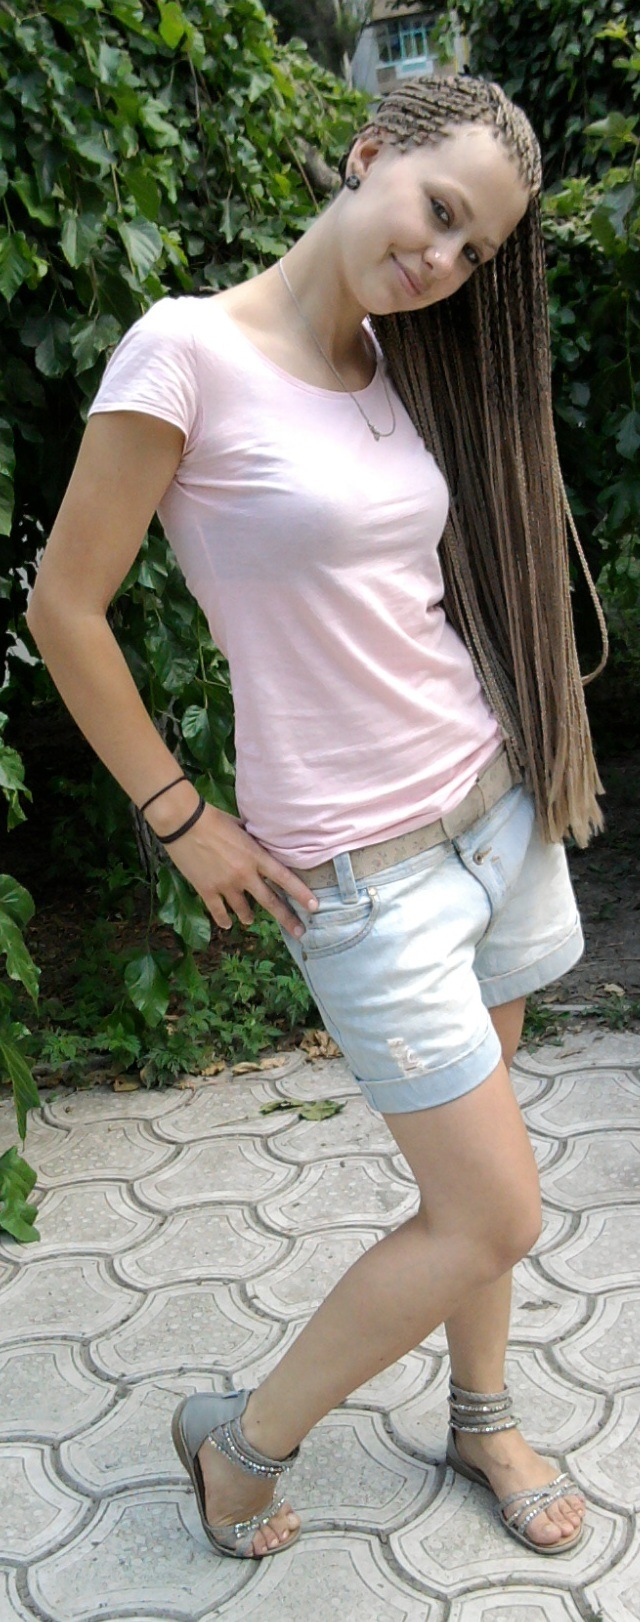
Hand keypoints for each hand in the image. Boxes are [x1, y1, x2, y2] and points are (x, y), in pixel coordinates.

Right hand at [158, 802, 318, 935]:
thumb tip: (260, 839)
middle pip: (270, 901)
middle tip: (300, 932)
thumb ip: (252, 840)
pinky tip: (227, 925)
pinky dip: (224, 920)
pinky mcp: (206, 890)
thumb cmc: (212, 818)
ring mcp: (225, 885)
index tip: (314, 907)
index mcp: (256, 856)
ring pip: (244, 910)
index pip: (285, 878)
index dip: (301, 894)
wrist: (183, 822)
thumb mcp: (240, 827)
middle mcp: (244, 874)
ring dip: (249, 917)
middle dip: (287, 918)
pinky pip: (218, 912)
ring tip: (250, 920)